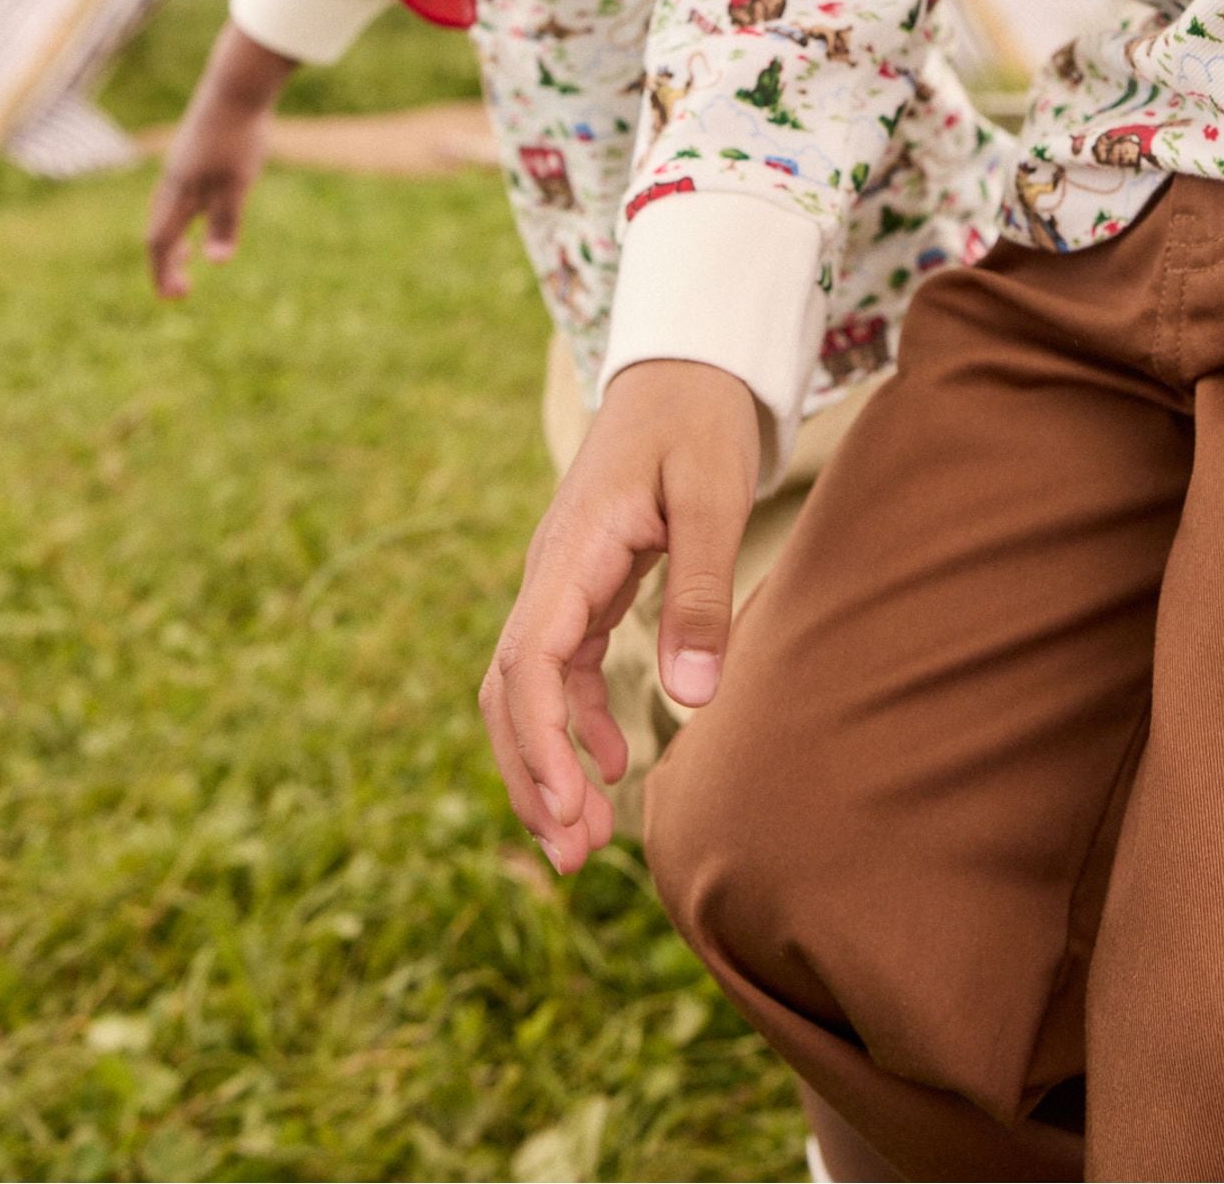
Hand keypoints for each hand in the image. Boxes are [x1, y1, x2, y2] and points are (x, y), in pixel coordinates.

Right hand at [145, 23, 294, 298]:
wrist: (237, 85)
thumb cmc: (239, 137)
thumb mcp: (238, 184)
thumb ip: (225, 222)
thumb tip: (215, 262)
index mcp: (178, 192)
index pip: (160, 243)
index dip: (163, 273)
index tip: (176, 298)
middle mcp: (173, 180)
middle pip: (159, 229)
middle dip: (165, 262)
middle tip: (180, 289)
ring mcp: (181, 164)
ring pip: (168, 210)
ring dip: (174, 239)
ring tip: (188, 256)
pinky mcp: (194, 151)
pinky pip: (179, 194)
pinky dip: (184, 215)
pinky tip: (205, 209)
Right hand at [480, 358, 759, 873]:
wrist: (687, 363)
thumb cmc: (701, 420)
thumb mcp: (714, 498)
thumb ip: (702, 594)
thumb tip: (691, 703)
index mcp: (572, 549)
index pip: (529, 658)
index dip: (539, 740)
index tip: (566, 807)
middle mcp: (551, 569)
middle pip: (510, 687)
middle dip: (530, 775)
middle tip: (570, 859)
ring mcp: (562, 578)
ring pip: (526, 685)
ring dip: (545, 761)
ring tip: (583, 842)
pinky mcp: (585, 583)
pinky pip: (560, 665)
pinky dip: (574, 722)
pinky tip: (612, 763)